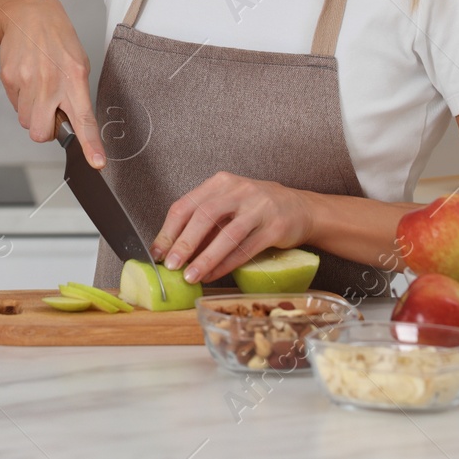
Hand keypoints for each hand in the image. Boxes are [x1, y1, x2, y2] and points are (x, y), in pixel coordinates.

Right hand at [0, 0, 102, 167]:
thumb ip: (76, 96)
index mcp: (75, 78)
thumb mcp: (79, 63)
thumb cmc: (58, 41)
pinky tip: (27, 78)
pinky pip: (14, 105)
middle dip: (43, 130)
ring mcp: (26, 80)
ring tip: (38, 87)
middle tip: (49, 111)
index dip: (90, 144)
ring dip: (31, 112)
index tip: (97, 162)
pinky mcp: (8, 77)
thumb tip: (71, 126)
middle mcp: (50, 81)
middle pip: (40, 132)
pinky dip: (20, 98)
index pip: (84, 118)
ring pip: (25, 120)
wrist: (28, 14)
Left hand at [150, 172, 315, 282]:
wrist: (300, 208)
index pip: (186, 205)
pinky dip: (226, 264)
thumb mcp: (228, 204)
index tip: (157, 252)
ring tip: (190, 276)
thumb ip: (204, 221)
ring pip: (226, 235)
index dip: (168, 230)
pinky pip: (246, 248)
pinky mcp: (275, 227)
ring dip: (205, 258)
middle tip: (171, 265)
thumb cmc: (256, 208)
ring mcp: (259, 207)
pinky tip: (214, 275)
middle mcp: (238, 190)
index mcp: (220, 183)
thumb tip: (172, 250)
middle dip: (183, 243)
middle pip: (204, 217)